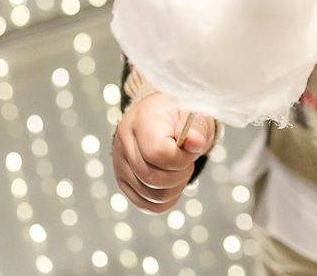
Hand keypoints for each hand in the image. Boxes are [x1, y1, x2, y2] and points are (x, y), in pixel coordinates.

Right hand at [112, 92, 216, 212]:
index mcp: (141, 121)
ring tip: (181, 169)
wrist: (165, 117)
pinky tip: (174, 182)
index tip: (191, 147)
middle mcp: (123, 144)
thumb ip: (197, 127)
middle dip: (180, 173)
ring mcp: (120, 165)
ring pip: (150, 195)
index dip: (180, 158)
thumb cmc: (182, 113)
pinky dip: (167, 200)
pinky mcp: (124, 182)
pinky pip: (147, 205)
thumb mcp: (195, 111)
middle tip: (189, 160)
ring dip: (175, 187)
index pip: (156, 153)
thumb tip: (196, 143)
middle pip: (151, 177)